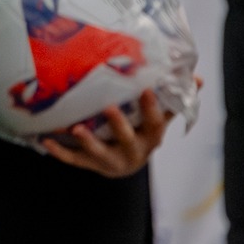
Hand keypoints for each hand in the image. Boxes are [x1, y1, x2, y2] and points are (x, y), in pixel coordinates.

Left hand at [43, 90, 168, 177]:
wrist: (126, 164)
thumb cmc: (142, 133)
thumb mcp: (159, 119)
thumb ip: (173, 99)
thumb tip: (197, 78)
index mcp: (151, 137)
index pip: (157, 123)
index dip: (152, 107)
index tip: (146, 88)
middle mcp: (134, 151)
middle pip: (128, 139)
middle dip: (119, 124)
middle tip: (109, 107)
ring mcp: (112, 160)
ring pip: (100, 153)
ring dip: (88, 141)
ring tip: (76, 128)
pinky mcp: (92, 165)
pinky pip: (75, 160)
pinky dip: (60, 152)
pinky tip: (46, 141)